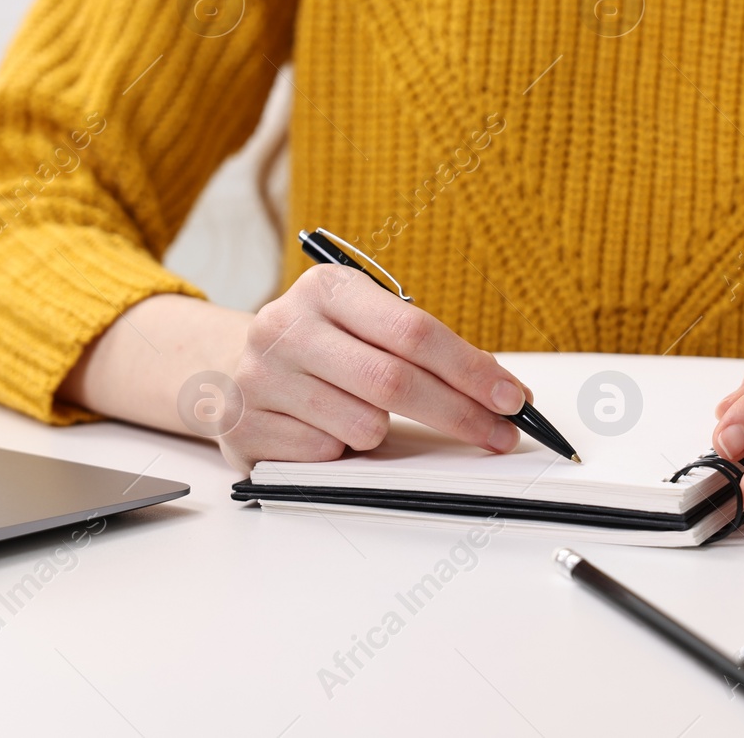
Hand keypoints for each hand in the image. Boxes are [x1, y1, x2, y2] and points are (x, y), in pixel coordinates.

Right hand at [217, 264, 527, 473]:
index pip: (414, 331)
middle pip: (395, 381)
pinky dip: (342, 450)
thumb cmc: (322, 346)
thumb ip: (421, 347)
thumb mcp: (364, 323)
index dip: (470, 369)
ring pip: (363, 425)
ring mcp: (261, 377)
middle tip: (499, 434)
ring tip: (361, 412)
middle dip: (459, 414)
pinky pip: (327, 454)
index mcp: (326, 288)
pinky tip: (324, 428)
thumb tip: (497, 390)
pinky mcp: (245, 427)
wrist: (233, 367)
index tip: (511, 397)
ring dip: (383, 433)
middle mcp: (286, 326)